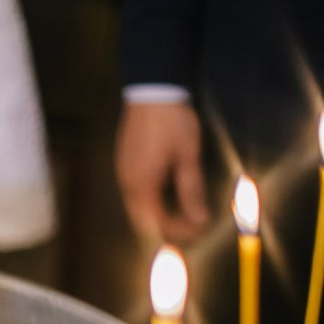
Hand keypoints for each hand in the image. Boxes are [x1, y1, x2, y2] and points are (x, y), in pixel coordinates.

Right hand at [115, 102, 209, 244]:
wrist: (152, 92)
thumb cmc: (173, 123)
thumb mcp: (188, 157)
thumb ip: (192, 191)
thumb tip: (199, 220)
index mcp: (144, 186)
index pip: (158, 223)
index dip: (180, 231)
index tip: (200, 228)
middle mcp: (128, 185)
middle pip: (143, 222)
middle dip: (166, 228)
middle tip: (191, 225)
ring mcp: (123, 174)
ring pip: (137, 209)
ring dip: (158, 215)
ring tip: (182, 211)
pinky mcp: (124, 165)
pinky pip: (134, 195)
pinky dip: (151, 202)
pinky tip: (168, 193)